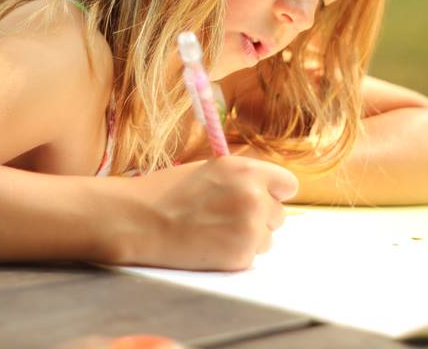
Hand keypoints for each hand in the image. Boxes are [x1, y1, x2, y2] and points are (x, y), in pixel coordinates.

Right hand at [123, 156, 297, 270]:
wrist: (139, 221)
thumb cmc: (169, 192)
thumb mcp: (211, 169)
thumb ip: (244, 177)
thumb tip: (270, 190)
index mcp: (248, 171)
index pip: (288, 185)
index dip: (273, 192)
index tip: (260, 197)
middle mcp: (255, 198)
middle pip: (279, 215)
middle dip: (259, 217)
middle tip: (225, 217)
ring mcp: (249, 229)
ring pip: (267, 239)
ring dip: (248, 238)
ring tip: (213, 231)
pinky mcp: (240, 258)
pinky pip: (251, 258)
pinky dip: (234, 255)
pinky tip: (209, 245)